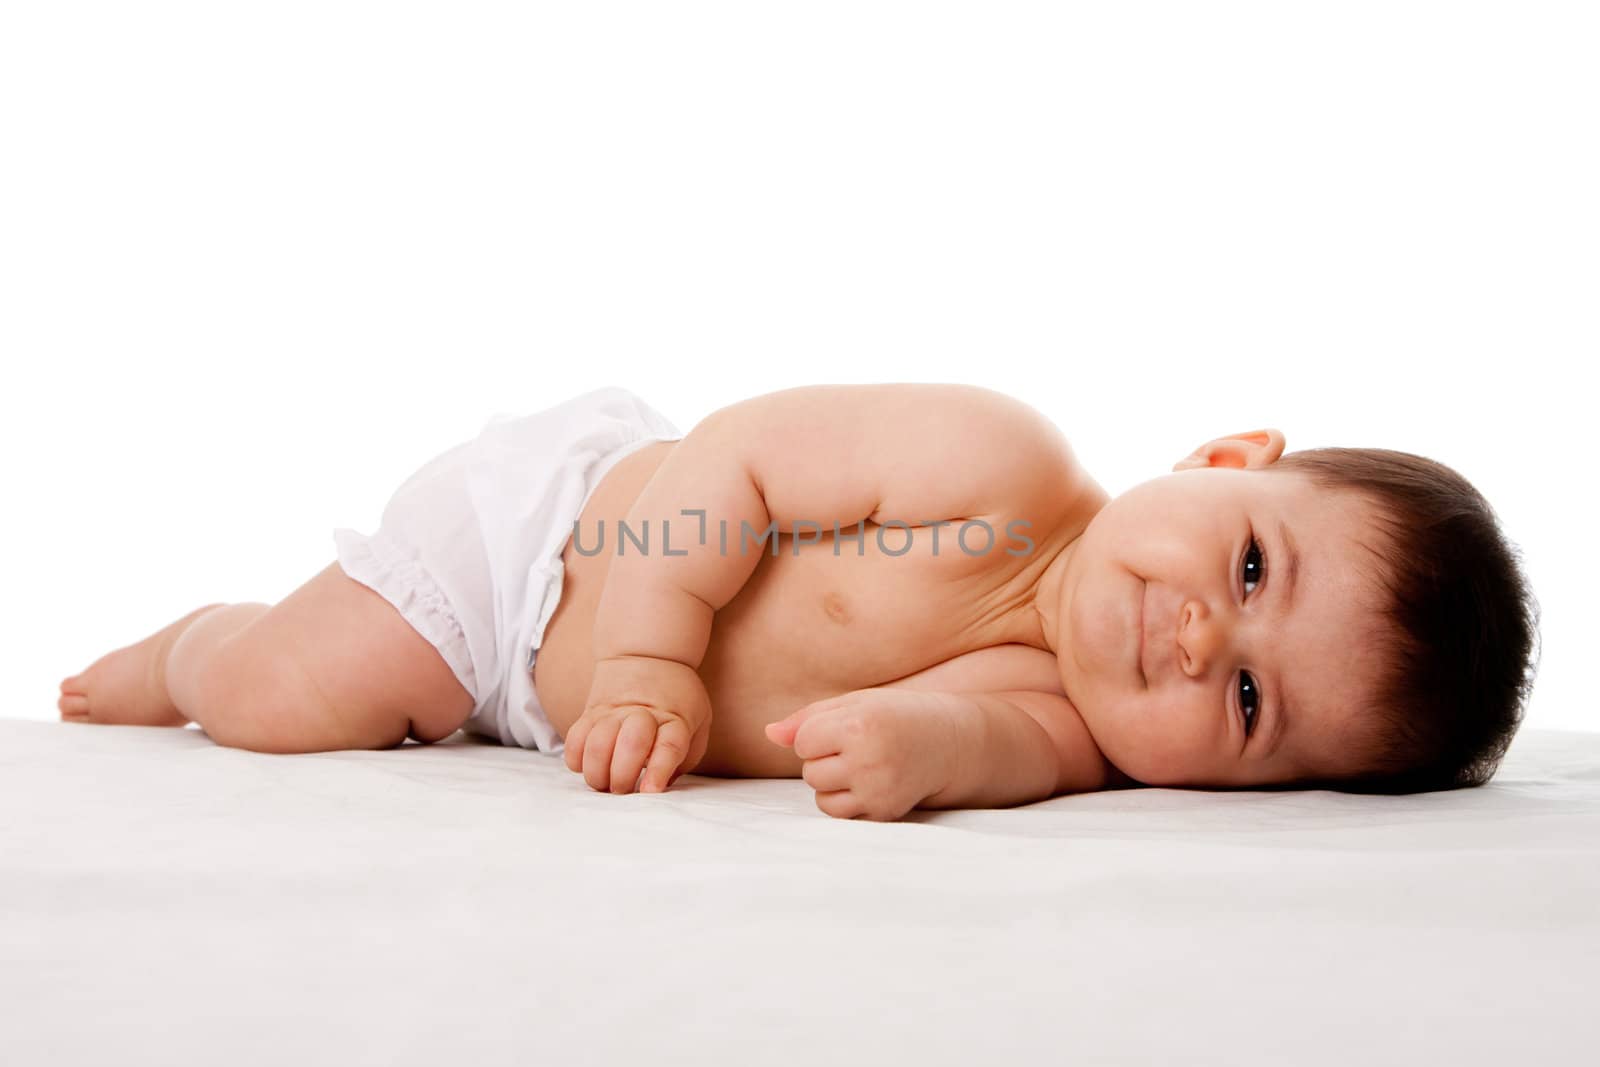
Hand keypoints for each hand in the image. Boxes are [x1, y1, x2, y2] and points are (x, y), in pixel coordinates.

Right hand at [564, 655, 712, 794]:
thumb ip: (687, 754)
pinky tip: (585, 766)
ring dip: (597, 772)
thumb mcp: (698, 720)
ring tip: (604, 783)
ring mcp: (613, 712)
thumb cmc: (678, 698)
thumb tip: (665, 785)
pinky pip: (575, 739)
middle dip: (623, 776)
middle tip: (624, 790)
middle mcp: (642, 714)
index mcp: (674, 719)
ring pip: (597, 744)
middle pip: (630, 745)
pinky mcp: (591, 712)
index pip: (668, 746)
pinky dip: (576, 759)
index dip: (658, 771)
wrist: (647, 653)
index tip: (650, 791)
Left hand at [764, 688, 971, 820]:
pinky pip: (841, 815)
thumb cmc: (893, 716)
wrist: (948, 741)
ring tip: (862, 765)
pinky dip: (847, 801)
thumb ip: (807, 718)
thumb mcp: (854, 703)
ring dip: (832, 784)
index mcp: (859, 725)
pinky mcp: (885, 813)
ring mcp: (879, 791)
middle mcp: (869, 760)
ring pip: (822, 798)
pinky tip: (870, 783)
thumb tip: (768, 734)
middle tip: (858, 747)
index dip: (817, 734)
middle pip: (810, 772)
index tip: (845, 727)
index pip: (802, 742)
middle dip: (824, 760)